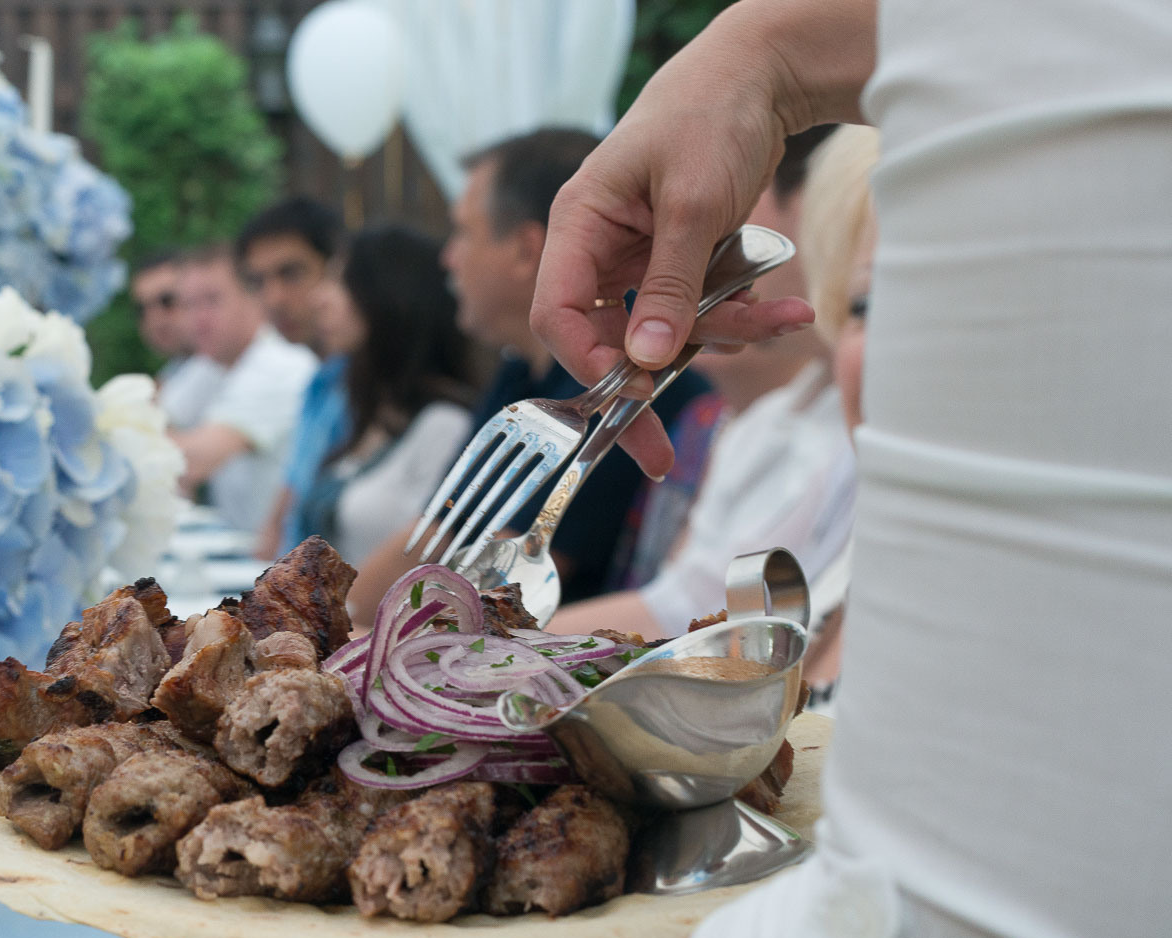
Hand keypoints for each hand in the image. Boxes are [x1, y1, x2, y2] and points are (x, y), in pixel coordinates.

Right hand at [529, 0, 867, 473]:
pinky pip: (697, 308)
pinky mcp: (676, 262)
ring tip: (782, 324)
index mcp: (579, 225)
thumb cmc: (710, 118)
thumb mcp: (694, 204)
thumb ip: (670, 286)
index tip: (630, 394)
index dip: (586, 363)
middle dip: (644, 388)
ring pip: (662, 330)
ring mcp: (637, 259)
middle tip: (659, 454)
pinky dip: (740, 314)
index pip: (557, 312)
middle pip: (603, 339)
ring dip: (720, 337)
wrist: (760, 75)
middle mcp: (597, 248)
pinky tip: (787, 311)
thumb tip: (648, 363)